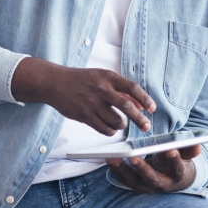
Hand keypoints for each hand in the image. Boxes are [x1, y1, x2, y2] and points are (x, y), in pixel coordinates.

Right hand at [11, 57, 155, 134]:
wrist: (56, 83)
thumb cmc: (82, 80)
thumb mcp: (102, 77)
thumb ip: (120, 90)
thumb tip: (139, 105)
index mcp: (108, 77)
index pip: (132, 88)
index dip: (145, 99)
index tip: (151, 109)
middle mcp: (101, 89)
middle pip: (127, 107)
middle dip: (139, 119)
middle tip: (146, 127)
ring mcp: (92, 103)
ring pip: (116, 122)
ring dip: (122, 125)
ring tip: (120, 123)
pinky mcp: (84, 116)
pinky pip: (104, 129)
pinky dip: (111, 131)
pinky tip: (109, 127)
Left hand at [106, 144, 200, 192]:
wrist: (173, 179)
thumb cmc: (178, 162)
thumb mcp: (186, 156)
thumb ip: (189, 150)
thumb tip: (197, 146)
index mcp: (176, 175)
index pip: (177, 168)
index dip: (174, 159)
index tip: (171, 149)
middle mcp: (161, 184)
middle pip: (151, 178)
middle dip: (142, 168)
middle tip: (133, 157)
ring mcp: (147, 187)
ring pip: (134, 181)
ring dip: (122, 170)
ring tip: (113, 157)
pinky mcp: (136, 185)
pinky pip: (124, 180)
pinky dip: (116, 171)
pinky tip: (109, 159)